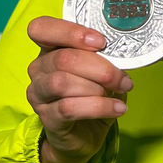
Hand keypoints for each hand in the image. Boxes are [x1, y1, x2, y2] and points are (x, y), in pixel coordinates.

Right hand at [26, 16, 131, 162]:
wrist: (84, 134)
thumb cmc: (93, 94)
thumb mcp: (102, 70)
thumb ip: (106, 56)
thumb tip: (124, 50)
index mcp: (51, 48)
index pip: (42, 28)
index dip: (70, 32)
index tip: (101, 42)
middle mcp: (39, 68)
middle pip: (63, 59)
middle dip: (100, 68)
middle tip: (123, 79)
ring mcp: (38, 93)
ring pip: (62, 83)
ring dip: (97, 88)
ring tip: (119, 93)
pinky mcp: (46, 117)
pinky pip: (69, 108)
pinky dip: (99, 107)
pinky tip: (117, 109)